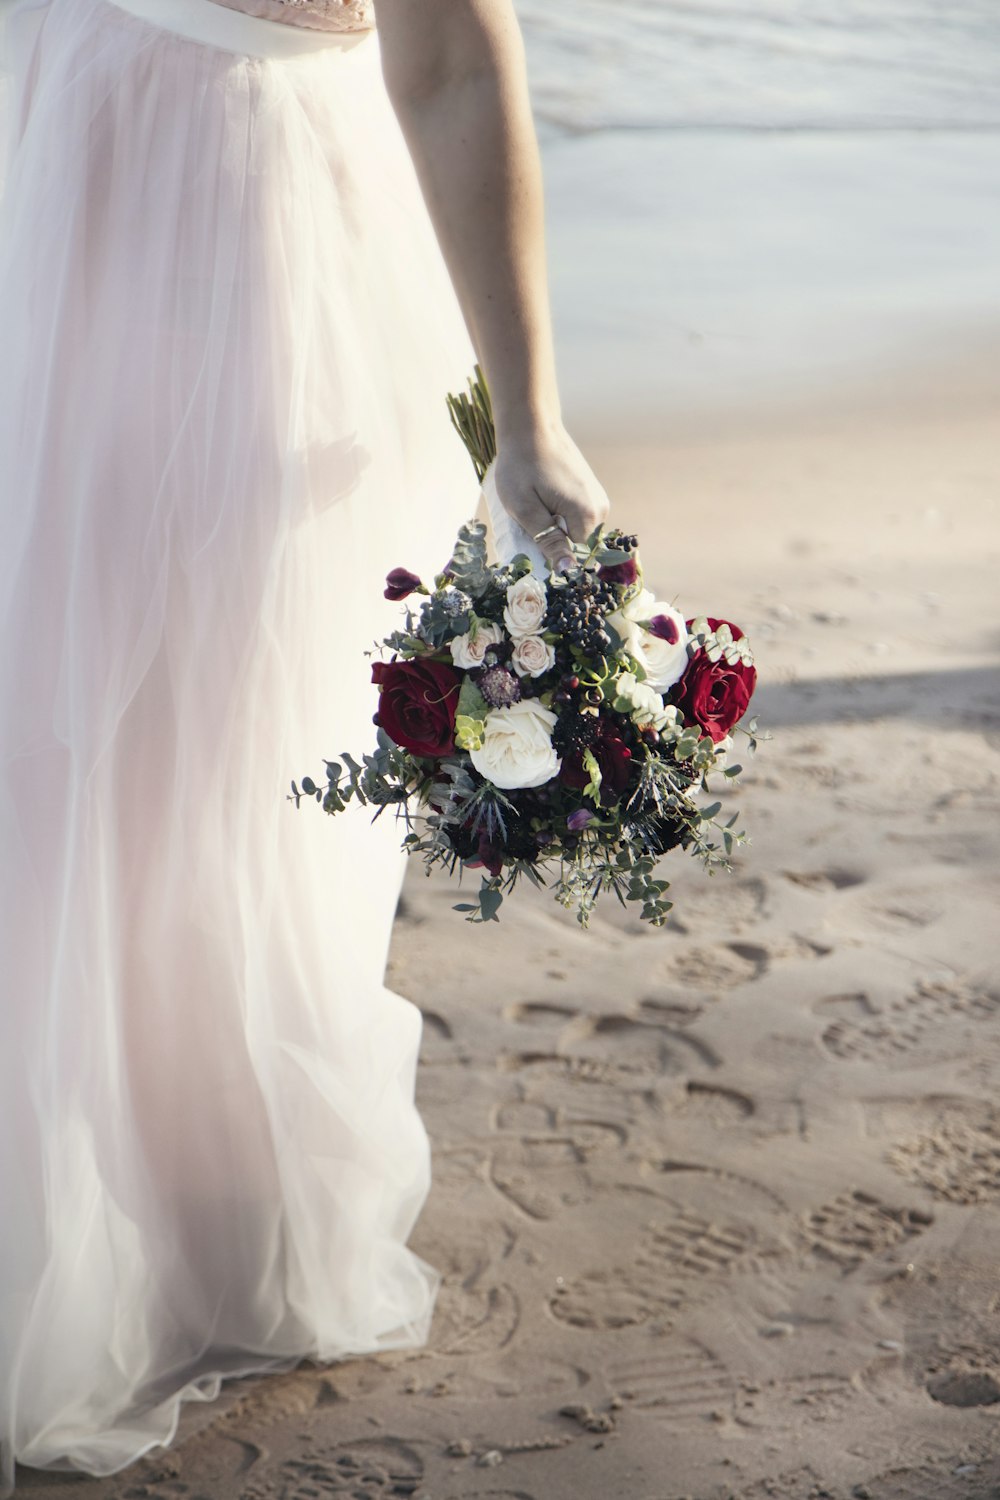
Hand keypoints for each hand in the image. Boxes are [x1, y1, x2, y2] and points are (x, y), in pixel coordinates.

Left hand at [492, 422, 610, 571]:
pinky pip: (574, 514)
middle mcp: (600, 507)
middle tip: (530, 512)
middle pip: (575, 542)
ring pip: (573, 528)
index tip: (530, 531)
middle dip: (551, 535)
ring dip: (553, 522)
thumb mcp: (526, 509)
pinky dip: (557, 510)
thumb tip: (568, 570)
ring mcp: (597, 497)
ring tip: (536, 500)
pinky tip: (544, 493)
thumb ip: (548, 541)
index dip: (549, 548)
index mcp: (587, 514)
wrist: (530, 426)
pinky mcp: (590, 489)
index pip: (573, 554)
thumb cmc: (521, 465)